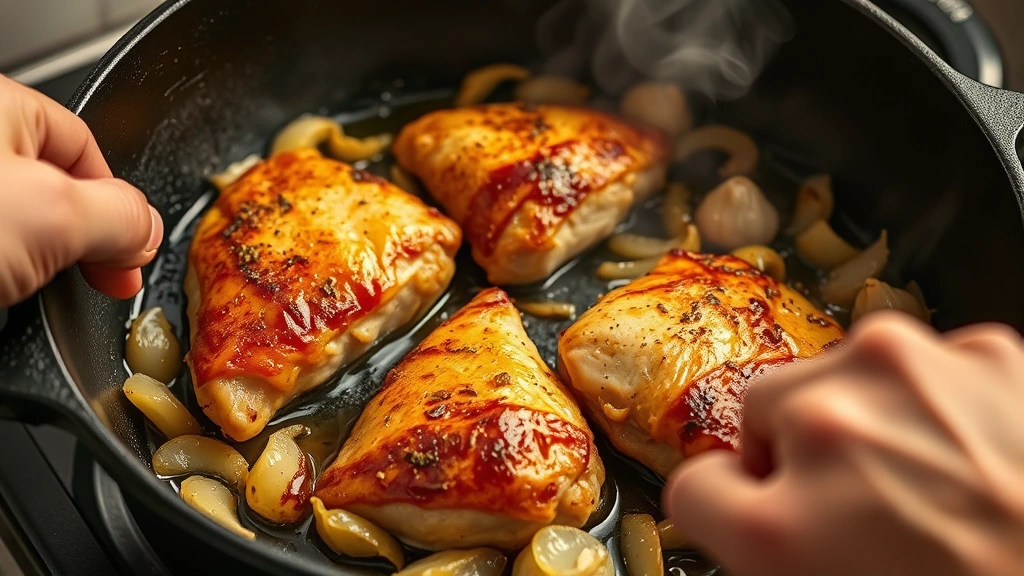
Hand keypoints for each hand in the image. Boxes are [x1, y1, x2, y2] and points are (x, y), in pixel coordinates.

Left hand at [0, 74, 161, 306]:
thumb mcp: (56, 213)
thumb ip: (122, 215)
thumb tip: (149, 230)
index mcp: (2, 106)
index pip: (87, 145)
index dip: (119, 200)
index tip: (133, 250)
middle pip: (58, 188)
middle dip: (85, 241)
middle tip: (101, 279)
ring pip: (25, 227)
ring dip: (46, 266)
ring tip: (40, 293)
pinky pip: (1, 252)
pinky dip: (12, 279)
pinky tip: (12, 296)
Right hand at [663, 312, 1023, 575]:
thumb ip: (743, 527)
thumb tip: (731, 492)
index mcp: (789, 512)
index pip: (699, 484)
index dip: (736, 506)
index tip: (771, 515)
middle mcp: (842, 417)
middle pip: (769, 413)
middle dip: (803, 455)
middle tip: (870, 514)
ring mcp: (922, 372)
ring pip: (847, 380)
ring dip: (872, 423)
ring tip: (938, 491)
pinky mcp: (992, 353)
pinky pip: (925, 371)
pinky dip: (938, 408)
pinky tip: (979, 465)